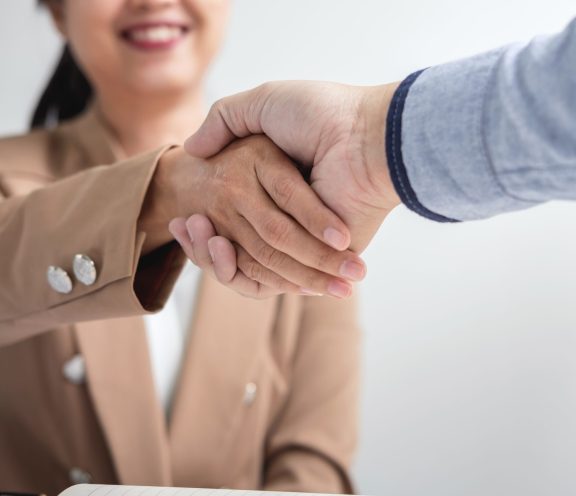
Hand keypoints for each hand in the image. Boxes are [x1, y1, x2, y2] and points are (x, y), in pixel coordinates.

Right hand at [139, 135, 364, 298]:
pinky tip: (217, 247)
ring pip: (251, 263)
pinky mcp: (321, 257)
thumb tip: (192, 148)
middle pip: (239, 242)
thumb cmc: (320, 114)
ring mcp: (307, 238)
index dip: (205, 220)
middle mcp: (293, 215)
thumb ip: (226, 120)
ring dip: (215, 253)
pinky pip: (276, 277)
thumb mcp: (264, 104)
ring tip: (195, 233)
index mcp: (281, 186)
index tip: (179, 217)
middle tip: (178, 223)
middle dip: (205, 239)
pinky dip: (241, 270)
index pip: (235, 216)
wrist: (363, 137)